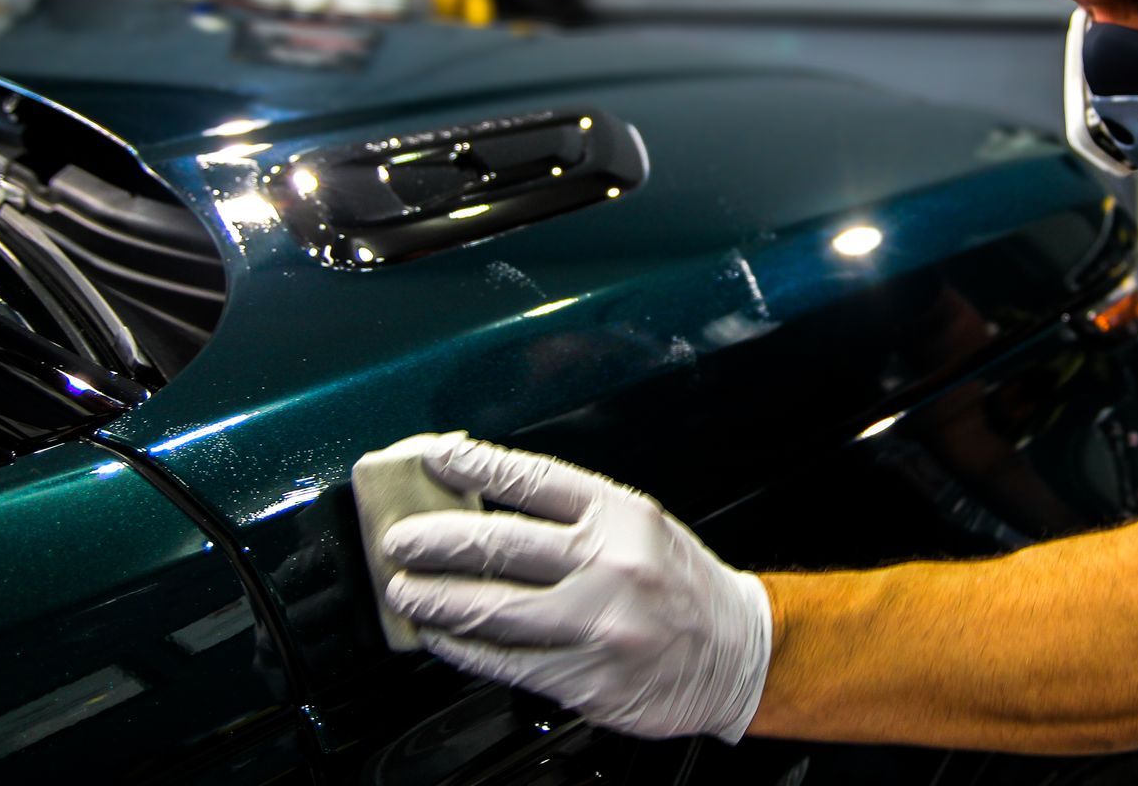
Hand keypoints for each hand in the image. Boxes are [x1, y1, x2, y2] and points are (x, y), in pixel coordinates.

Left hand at [382, 437, 773, 743]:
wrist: (737, 653)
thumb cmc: (679, 583)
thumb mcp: (638, 526)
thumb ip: (571, 515)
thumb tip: (484, 502)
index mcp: (620, 514)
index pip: (532, 480)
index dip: (474, 466)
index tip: (432, 459)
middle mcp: (609, 564)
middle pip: (500, 544)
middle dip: (435, 541)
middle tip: (399, 540)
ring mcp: (597, 624)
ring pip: (493, 609)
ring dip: (436, 599)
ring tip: (405, 591)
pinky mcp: (586, 678)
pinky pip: (507, 662)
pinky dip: (463, 648)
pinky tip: (441, 637)